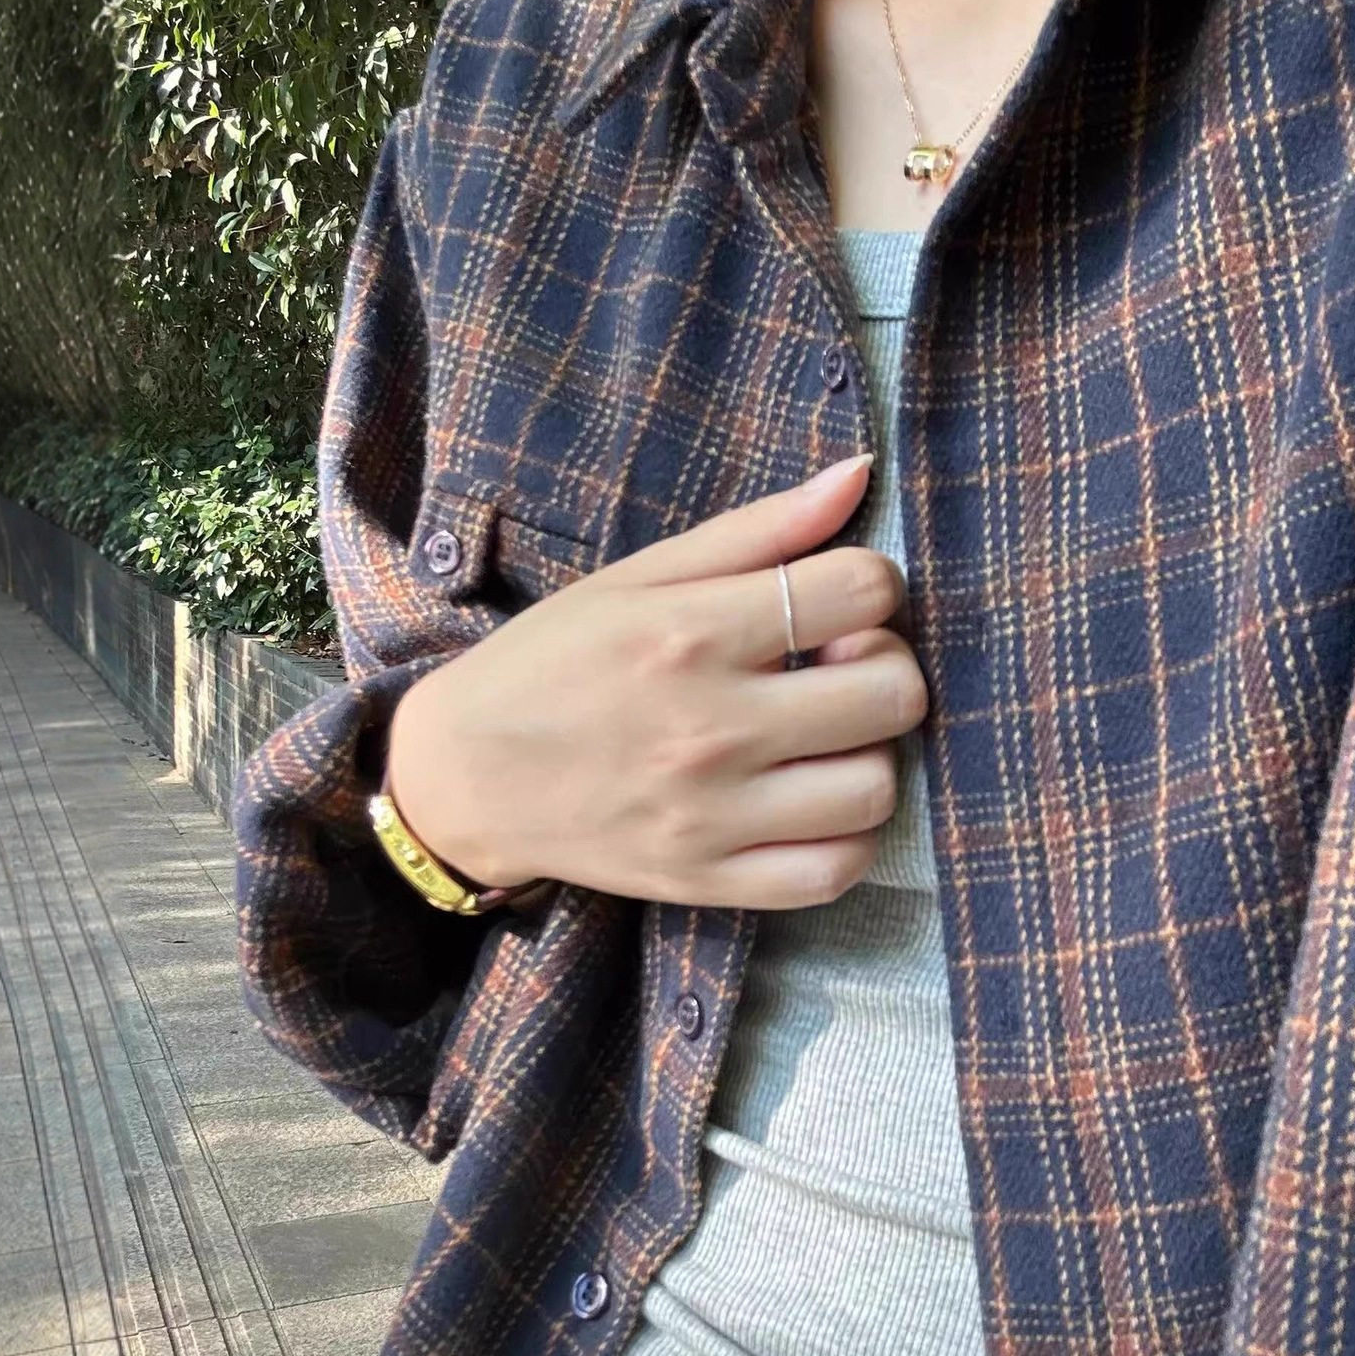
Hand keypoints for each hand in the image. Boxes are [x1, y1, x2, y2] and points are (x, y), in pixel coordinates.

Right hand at [386, 452, 928, 908]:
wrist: (462, 778)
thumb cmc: (553, 661)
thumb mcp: (641, 576)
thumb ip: (759, 529)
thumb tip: (861, 475)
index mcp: (693, 632)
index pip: (861, 592)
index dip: (874, 587)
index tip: (838, 601)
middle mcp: (712, 727)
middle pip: (892, 695)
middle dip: (884, 667)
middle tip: (837, 669)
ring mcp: (713, 815)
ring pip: (875, 789)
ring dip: (868, 755)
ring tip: (823, 739)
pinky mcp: (707, 881)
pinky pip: (834, 870)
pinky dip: (846, 837)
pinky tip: (813, 802)